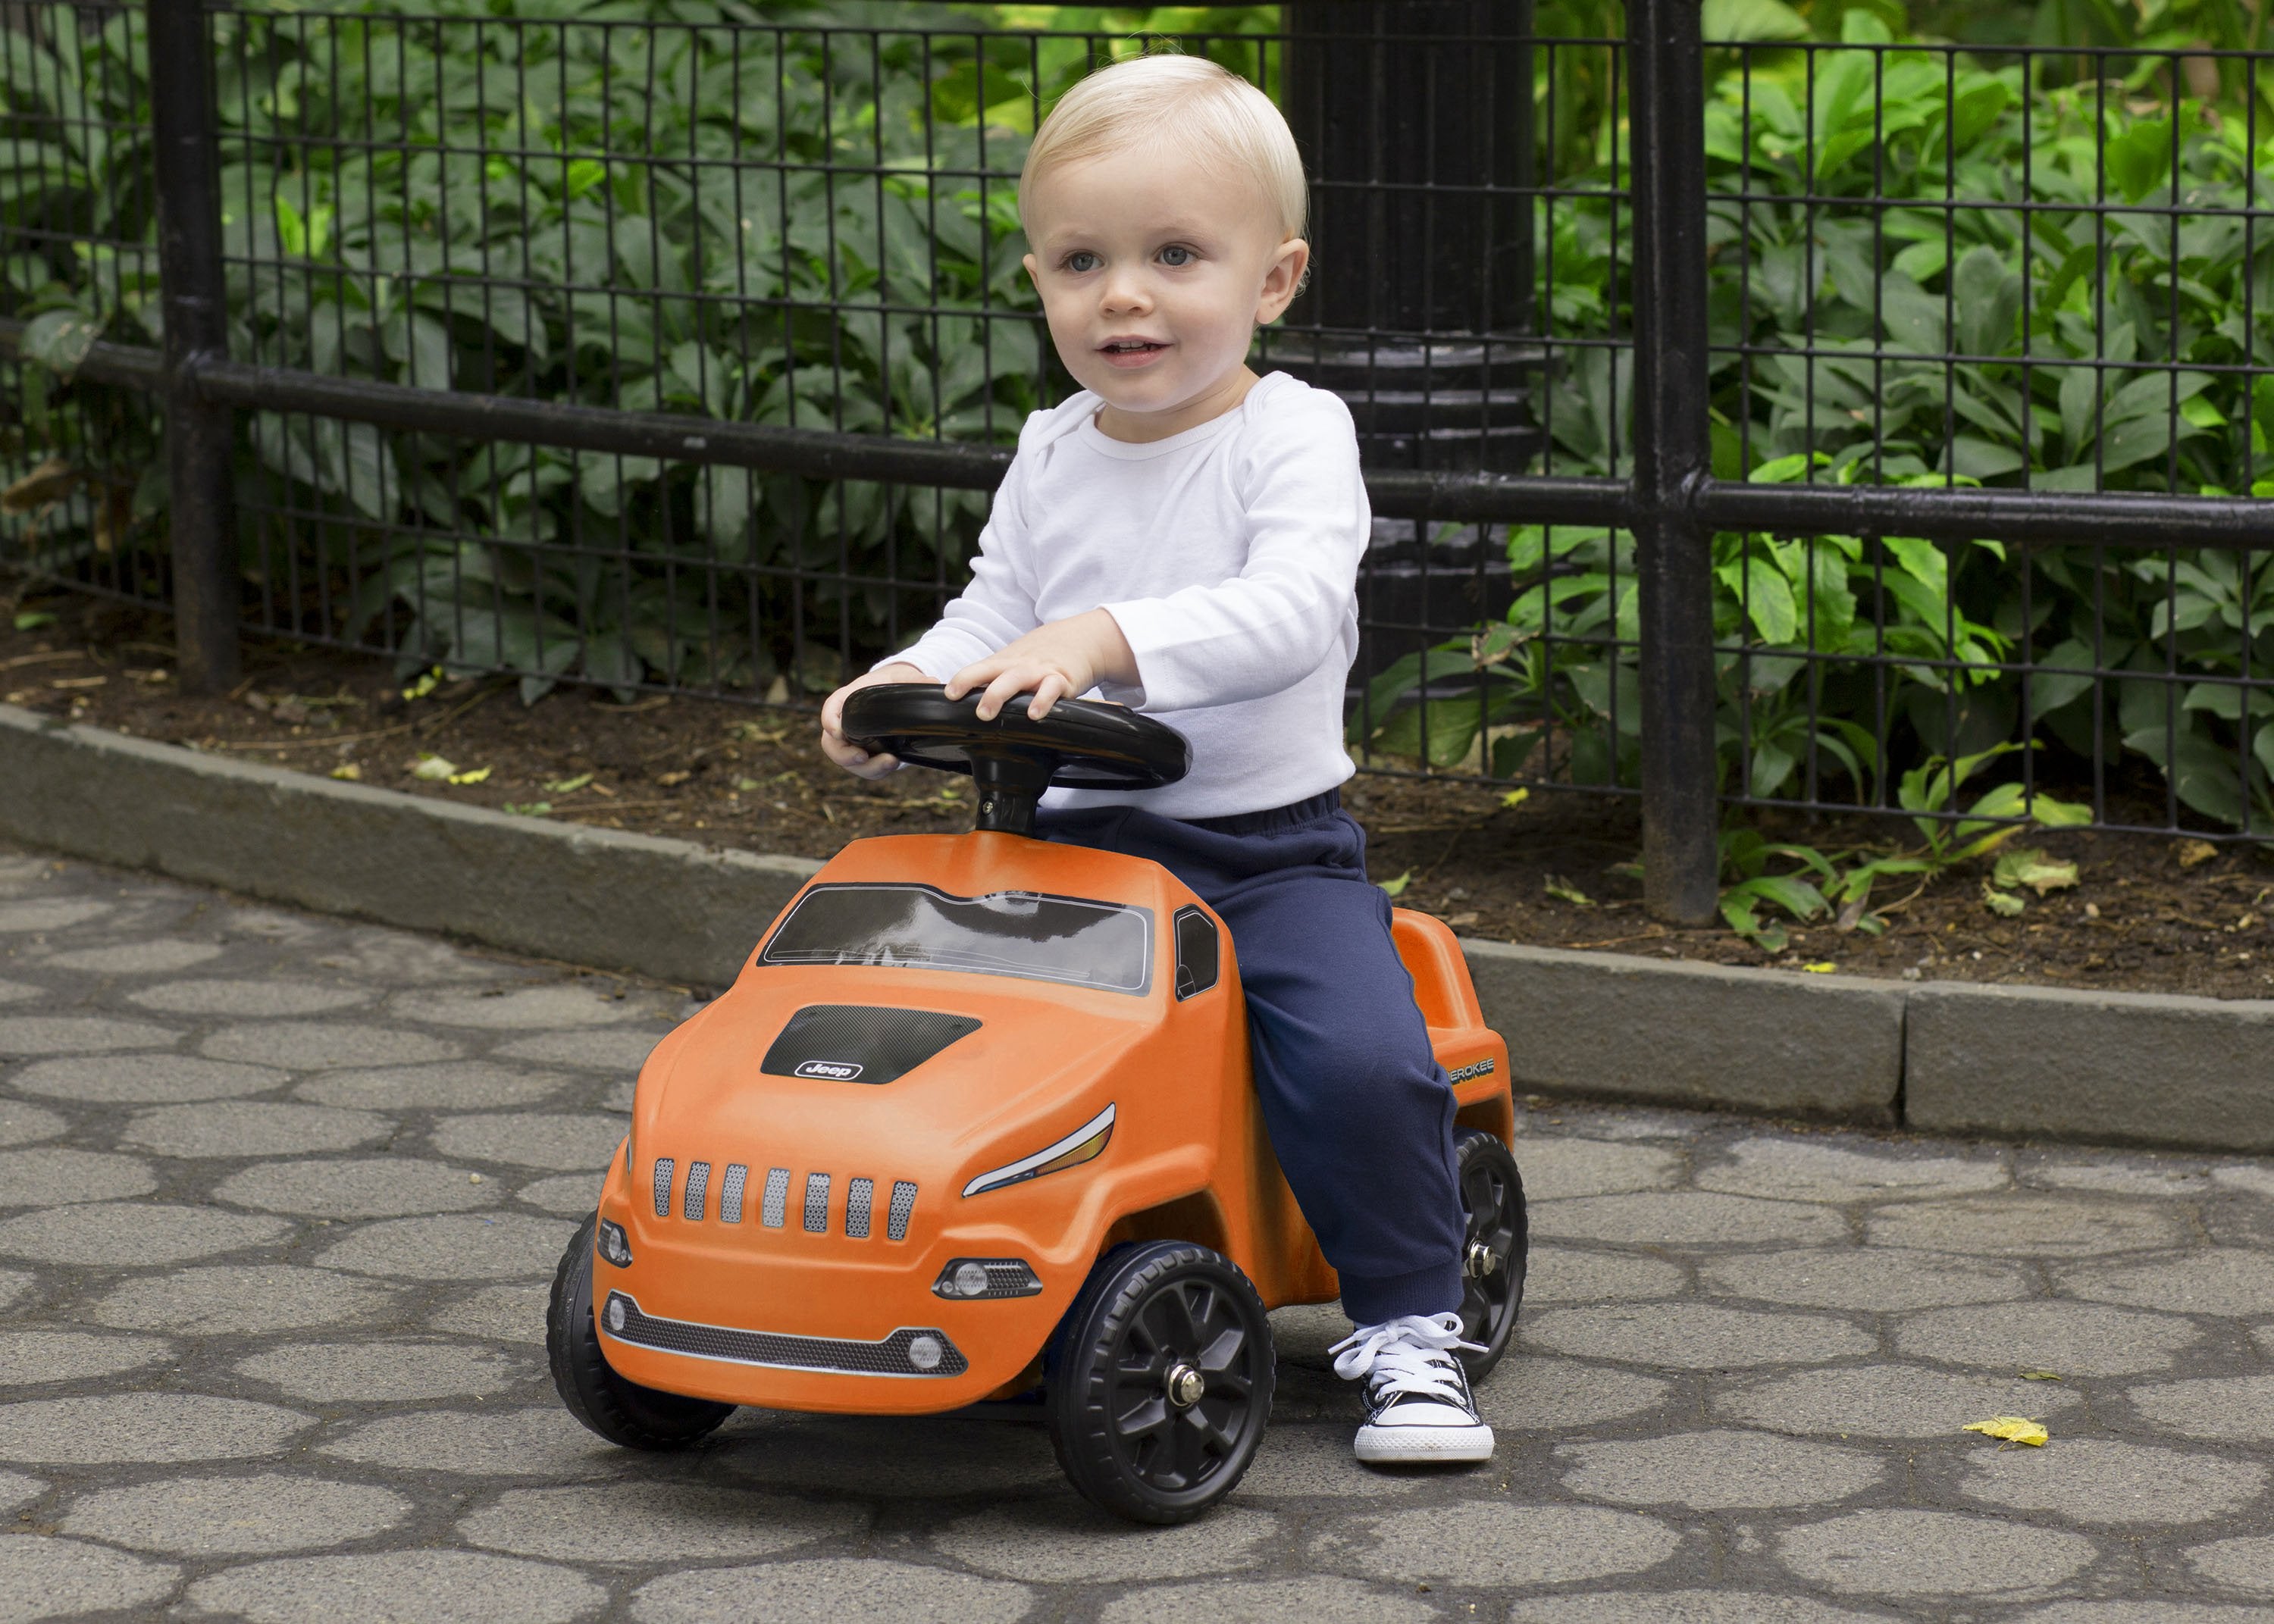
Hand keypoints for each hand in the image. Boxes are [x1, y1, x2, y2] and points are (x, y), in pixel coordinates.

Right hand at [819, 663, 931, 779]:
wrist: (896, 694)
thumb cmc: (893, 683)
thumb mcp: (903, 677)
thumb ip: (915, 680)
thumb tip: (933, 683)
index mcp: (849, 698)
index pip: (831, 707)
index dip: (829, 720)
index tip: (837, 731)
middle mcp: (846, 722)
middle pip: (832, 743)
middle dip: (844, 755)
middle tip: (862, 756)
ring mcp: (854, 742)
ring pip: (848, 761)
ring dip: (866, 767)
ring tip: (889, 763)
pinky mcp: (867, 754)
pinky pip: (865, 768)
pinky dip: (876, 770)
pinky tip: (893, 764)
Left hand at [943, 609, 1137, 720]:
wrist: (1080, 639)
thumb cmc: (1041, 656)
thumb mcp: (1015, 662)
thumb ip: (995, 679)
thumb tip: (968, 702)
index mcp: (1004, 663)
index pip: (978, 669)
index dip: (962, 680)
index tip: (949, 694)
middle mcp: (1018, 666)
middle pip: (994, 673)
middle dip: (979, 689)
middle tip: (971, 709)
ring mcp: (1038, 672)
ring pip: (1016, 679)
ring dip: (999, 694)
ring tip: (988, 713)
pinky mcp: (1061, 680)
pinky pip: (1051, 689)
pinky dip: (1042, 701)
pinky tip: (1034, 715)